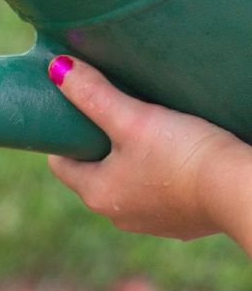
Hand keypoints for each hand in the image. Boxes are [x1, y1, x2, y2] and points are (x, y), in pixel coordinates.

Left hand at [46, 55, 251, 254]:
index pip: (62, 164)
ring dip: (130, 164)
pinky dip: (160, 178)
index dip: (66, 138)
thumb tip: (57, 68)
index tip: (77, 116)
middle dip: (99, 148)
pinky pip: (159, 196)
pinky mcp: (179, 223)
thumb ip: (95, 94)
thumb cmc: (183, 154)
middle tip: (113, 117)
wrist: (240, 190)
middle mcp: (116, 216)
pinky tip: (175, 159)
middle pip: (94, 175)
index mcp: (96, 194)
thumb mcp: (134, 119)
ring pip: (127, 186)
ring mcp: (149, 223)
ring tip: (146, 135)